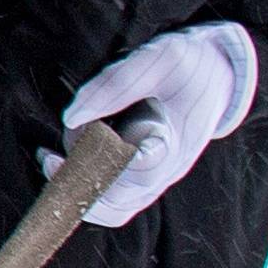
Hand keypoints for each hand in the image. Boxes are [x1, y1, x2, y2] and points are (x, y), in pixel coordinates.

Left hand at [58, 21, 260, 227]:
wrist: (217, 76)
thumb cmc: (190, 66)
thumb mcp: (161, 58)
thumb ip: (117, 85)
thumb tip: (71, 116)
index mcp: (177, 142)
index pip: (144, 169)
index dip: (110, 165)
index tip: (82, 150)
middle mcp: (166, 170)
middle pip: (119, 200)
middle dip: (78, 180)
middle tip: (50, 157)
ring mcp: (154, 179)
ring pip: (110, 208)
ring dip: (75, 185)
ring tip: (55, 151)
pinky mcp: (140, 178)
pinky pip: (107, 202)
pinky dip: (78, 187)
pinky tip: (55, 160)